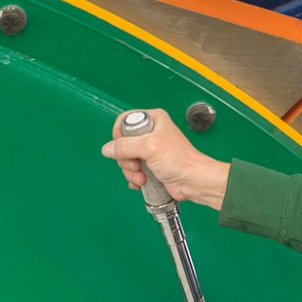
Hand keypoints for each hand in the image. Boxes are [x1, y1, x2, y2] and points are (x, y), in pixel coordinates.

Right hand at [100, 108, 230, 209]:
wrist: (192, 181)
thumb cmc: (181, 160)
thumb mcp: (150, 147)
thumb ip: (125, 146)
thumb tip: (108, 148)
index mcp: (153, 120)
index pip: (124, 121)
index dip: (119, 135)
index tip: (123, 147)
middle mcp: (151, 133)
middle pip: (123, 143)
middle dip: (126, 159)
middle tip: (136, 164)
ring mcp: (150, 151)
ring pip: (126, 159)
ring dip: (131, 172)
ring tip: (142, 176)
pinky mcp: (150, 166)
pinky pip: (133, 171)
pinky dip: (134, 178)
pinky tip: (142, 182)